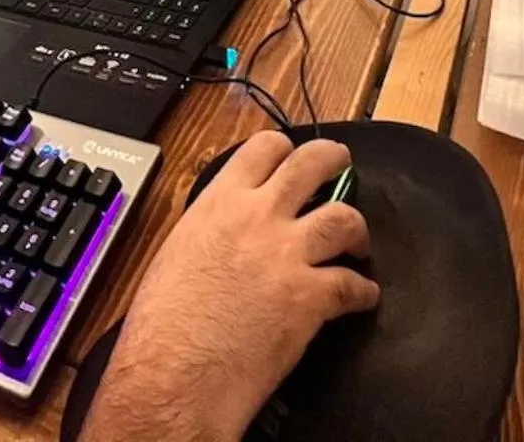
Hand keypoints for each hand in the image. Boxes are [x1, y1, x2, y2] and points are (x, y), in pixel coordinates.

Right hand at [83, 133, 378, 441]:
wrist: (173, 375)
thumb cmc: (161, 326)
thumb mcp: (176, 254)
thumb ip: (210, 231)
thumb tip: (223, 237)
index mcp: (219, 204)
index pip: (262, 149)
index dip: (284, 150)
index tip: (291, 158)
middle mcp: (258, 218)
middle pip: (313, 164)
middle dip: (333, 161)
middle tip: (341, 167)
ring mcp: (288, 254)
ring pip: (344, 217)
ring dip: (356, 228)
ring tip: (357, 241)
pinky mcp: (311, 297)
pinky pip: (353, 284)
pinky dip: (363, 291)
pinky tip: (362, 297)